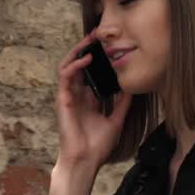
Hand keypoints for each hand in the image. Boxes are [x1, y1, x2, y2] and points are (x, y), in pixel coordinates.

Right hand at [54, 30, 132, 170]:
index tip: (109, 45)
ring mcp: (69, 96)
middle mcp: (77, 96)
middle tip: (98, 34)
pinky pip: (65, 76)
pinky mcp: (62, 99)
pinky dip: (75, 65)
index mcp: (88, 100)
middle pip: (79, 65)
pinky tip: (86, 58)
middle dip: (87, 48)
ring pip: (69, 65)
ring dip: (78, 50)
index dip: (99, 59)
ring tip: (90, 39)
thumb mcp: (116, 120)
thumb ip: (123, 104)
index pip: (92, 73)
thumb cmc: (97, 146)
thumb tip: (132, 87)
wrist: (85, 161)